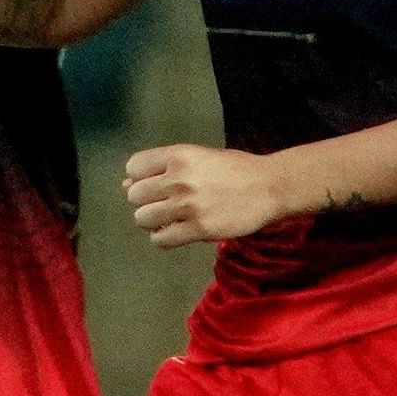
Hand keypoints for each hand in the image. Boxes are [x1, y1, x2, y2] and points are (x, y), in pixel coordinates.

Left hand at [122, 143, 290, 248]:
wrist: (270, 187)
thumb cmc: (235, 170)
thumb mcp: (200, 157)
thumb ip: (164, 168)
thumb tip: (126, 184)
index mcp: (179, 155)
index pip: (133, 167)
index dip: (140, 178)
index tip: (154, 184)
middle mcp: (179, 179)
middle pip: (135, 196)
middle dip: (146, 201)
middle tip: (166, 204)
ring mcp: (187, 206)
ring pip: (143, 219)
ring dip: (153, 221)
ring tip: (171, 218)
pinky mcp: (198, 229)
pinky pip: (160, 239)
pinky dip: (163, 237)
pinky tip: (176, 231)